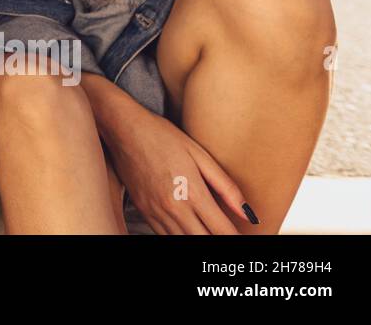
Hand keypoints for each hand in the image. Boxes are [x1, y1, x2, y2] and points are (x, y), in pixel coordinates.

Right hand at [104, 102, 254, 234]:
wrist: (123, 128)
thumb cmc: (161, 136)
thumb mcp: (199, 154)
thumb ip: (226, 187)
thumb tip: (248, 213)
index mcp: (192, 192)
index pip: (222, 230)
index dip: (237, 237)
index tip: (246, 236)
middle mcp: (173, 207)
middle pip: (205, 240)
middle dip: (220, 241)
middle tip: (230, 237)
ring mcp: (156, 212)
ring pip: (184, 242)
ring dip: (200, 240)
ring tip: (211, 233)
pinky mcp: (143, 211)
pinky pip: (165, 236)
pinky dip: (180, 238)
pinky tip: (188, 230)